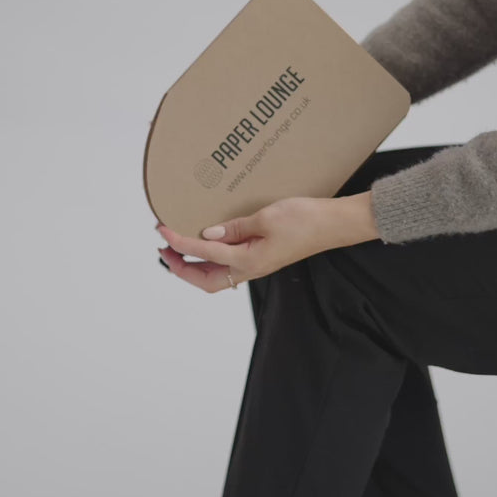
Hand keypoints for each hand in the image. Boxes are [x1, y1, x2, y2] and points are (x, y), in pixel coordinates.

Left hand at [156, 192, 378, 293]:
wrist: (334, 224)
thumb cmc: (306, 220)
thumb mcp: (266, 218)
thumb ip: (235, 227)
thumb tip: (208, 232)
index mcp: (249, 261)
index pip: (204, 253)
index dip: (179, 242)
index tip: (162, 230)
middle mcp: (250, 268)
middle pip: (205, 279)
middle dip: (180, 267)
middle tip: (163, 249)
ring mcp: (256, 264)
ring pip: (215, 276)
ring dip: (193, 265)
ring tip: (178, 249)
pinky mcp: (262, 257)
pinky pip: (228, 265)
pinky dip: (210, 259)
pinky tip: (208, 244)